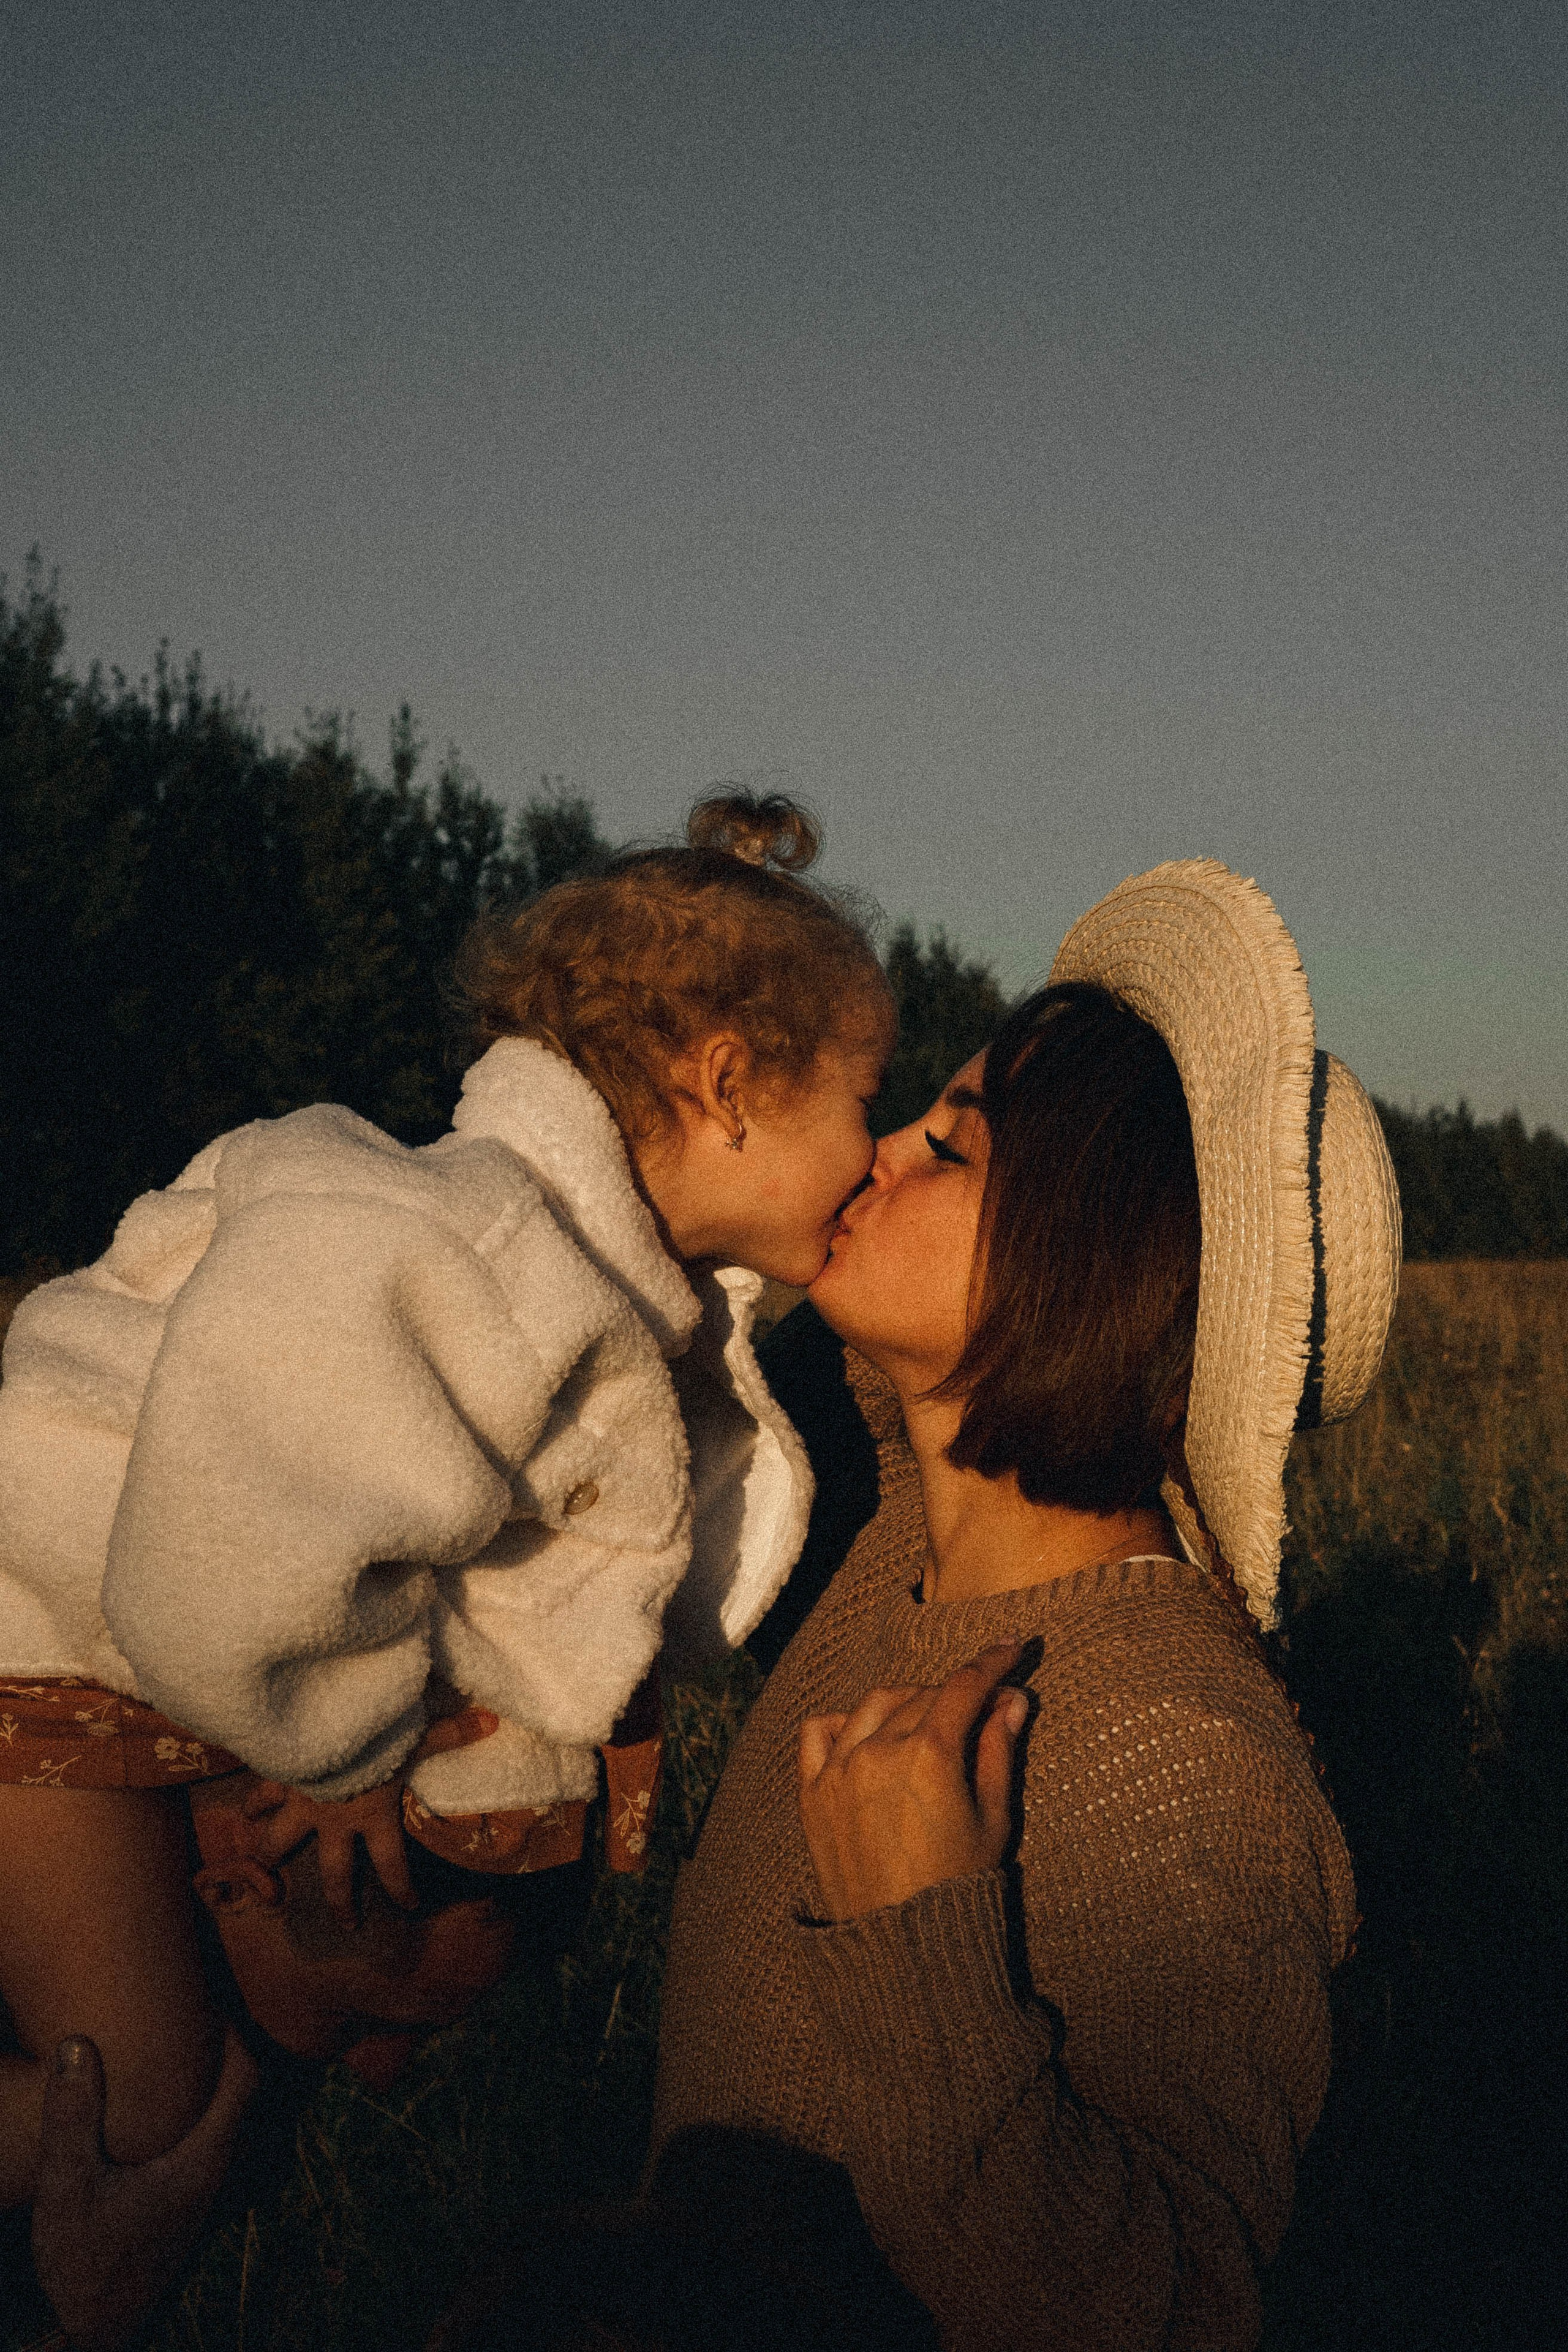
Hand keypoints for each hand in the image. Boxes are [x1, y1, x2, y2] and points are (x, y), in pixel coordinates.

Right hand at [32, 2028, 257, 2351]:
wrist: (95, 2332)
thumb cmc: (86, 2265)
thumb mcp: (69, 2189)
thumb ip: (73, 2118)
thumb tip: (76, 2043)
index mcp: (204, 2160)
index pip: (246, 2078)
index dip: (234, 2033)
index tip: (206, 1999)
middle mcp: (216, 2171)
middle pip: (242, 2093)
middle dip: (224, 2050)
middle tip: (192, 2011)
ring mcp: (205, 2191)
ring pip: (226, 2118)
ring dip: (211, 2083)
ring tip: (178, 2047)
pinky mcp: (187, 2204)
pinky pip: (207, 2140)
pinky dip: (196, 2111)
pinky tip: (161, 2105)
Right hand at [238, 1706, 493, 1925]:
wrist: (325, 1723)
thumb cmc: (376, 1734)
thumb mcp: (415, 1736)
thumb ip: (450, 1733)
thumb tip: (492, 1720)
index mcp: (373, 1817)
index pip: (391, 1865)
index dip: (401, 1889)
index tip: (410, 1907)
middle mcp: (336, 1822)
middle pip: (335, 1875)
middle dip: (340, 1903)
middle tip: (346, 1925)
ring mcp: (303, 1807)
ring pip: (280, 1844)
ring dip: (273, 1857)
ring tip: (267, 1870)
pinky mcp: (279, 1784)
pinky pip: (259, 1797)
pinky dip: (252, 1804)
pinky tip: (246, 1813)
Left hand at [797, 1641, 1029, 1922]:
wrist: (900, 1943)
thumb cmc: (957, 1883)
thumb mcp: (994, 1818)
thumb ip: (999, 1751)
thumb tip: (1012, 1700)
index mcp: (930, 1754)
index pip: (964, 1686)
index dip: (992, 1662)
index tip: (1011, 1648)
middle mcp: (879, 1751)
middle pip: (923, 1695)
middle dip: (956, 1693)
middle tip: (982, 1705)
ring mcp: (839, 1769)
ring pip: (875, 1705)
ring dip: (906, 1701)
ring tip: (929, 1719)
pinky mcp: (812, 1792)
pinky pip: (819, 1732)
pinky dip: (843, 1722)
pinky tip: (865, 1733)